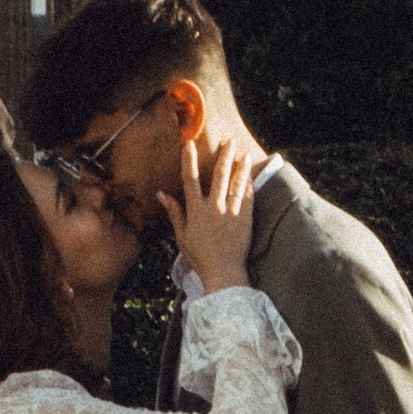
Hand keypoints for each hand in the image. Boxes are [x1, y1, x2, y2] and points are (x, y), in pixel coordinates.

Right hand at [160, 136, 256, 288]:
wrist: (223, 272)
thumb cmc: (200, 256)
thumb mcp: (181, 236)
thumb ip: (174, 213)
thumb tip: (161, 194)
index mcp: (196, 211)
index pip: (190, 180)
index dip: (189, 160)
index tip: (188, 144)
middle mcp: (214, 209)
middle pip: (219, 176)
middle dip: (223, 156)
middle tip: (228, 141)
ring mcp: (232, 213)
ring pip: (237, 184)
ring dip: (240, 167)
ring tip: (244, 154)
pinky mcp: (246, 219)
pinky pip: (248, 197)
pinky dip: (249, 185)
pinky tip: (251, 175)